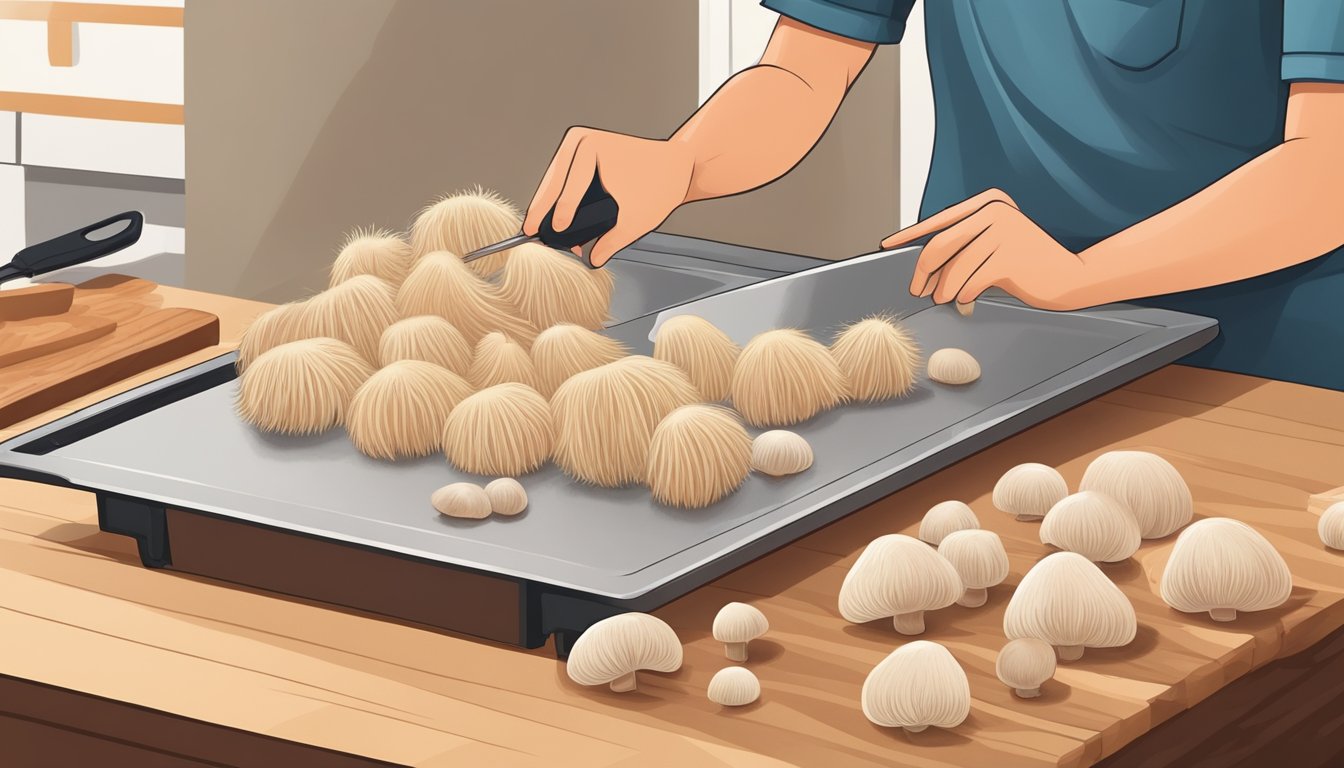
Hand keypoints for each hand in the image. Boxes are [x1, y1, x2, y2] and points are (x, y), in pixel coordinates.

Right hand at [524, 127, 695, 267]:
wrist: (675, 164)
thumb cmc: (661, 183)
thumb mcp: (637, 219)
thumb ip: (612, 242)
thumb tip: (591, 260)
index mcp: (593, 147)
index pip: (571, 187)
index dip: (561, 212)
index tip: (550, 232)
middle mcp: (581, 139)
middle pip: (553, 182)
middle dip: (543, 210)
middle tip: (530, 232)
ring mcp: (579, 142)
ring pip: (554, 179)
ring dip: (548, 204)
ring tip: (539, 229)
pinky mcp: (580, 150)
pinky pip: (562, 176)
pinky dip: (559, 196)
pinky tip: (553, 217)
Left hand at [881, 189, 1095, 310]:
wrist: (1069, 276)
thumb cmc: (1026, 263)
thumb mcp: (995, 243)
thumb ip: (965, 245)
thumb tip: (924, 267)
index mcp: (988, 202)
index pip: (939, 220)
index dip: (910, 234)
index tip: (888, 245)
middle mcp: (994, 211)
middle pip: (940, 245)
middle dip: (923, 272)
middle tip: (917, 290)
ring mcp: (1003, 232)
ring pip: (953, 269)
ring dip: (944, 290)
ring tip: (945, 299)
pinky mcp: (1009, 258)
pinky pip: (970, 283)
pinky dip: (964, 296)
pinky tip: (968, 301)